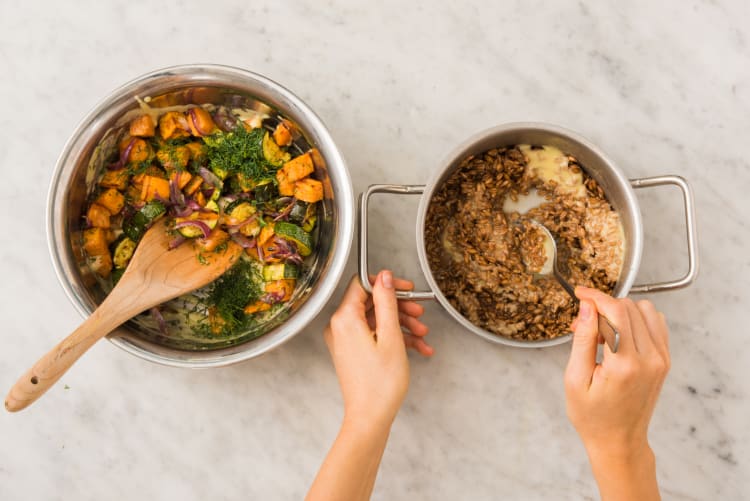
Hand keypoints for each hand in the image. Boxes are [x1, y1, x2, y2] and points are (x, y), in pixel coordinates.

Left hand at [325, 270, 432, 427]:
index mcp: (345, 319)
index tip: (406, 288)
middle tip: (419, 313)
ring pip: (377, 320)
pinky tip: (418, 347)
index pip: (362, 284)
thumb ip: (387, 302)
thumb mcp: (390, 335)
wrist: (370, 417)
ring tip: (422, 334)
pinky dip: (396, 338)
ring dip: (402, 324)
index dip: (387, 284)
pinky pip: (375, 335)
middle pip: (372, 302)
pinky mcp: (352, 351)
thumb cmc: (380, 384)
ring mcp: (345, 340)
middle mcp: (340, 327)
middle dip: (399, 307)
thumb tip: (384, 277)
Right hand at [564, 287, 669, 500]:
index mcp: (625, 365)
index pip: (615, 311)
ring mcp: (662, 359)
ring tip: (601, 332)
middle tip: (582, 324)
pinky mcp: (665, 361)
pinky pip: (655, 324)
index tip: (579, 293)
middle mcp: (650, 359)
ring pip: (645, 310)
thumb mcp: (575, 378)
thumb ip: (582, 339)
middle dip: (602, 307)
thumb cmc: (592, 416)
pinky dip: (635, 320)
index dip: (595, 296)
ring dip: (620, 312)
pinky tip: (618, 336)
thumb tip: (586, 307)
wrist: (618, 441)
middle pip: (629, 307)